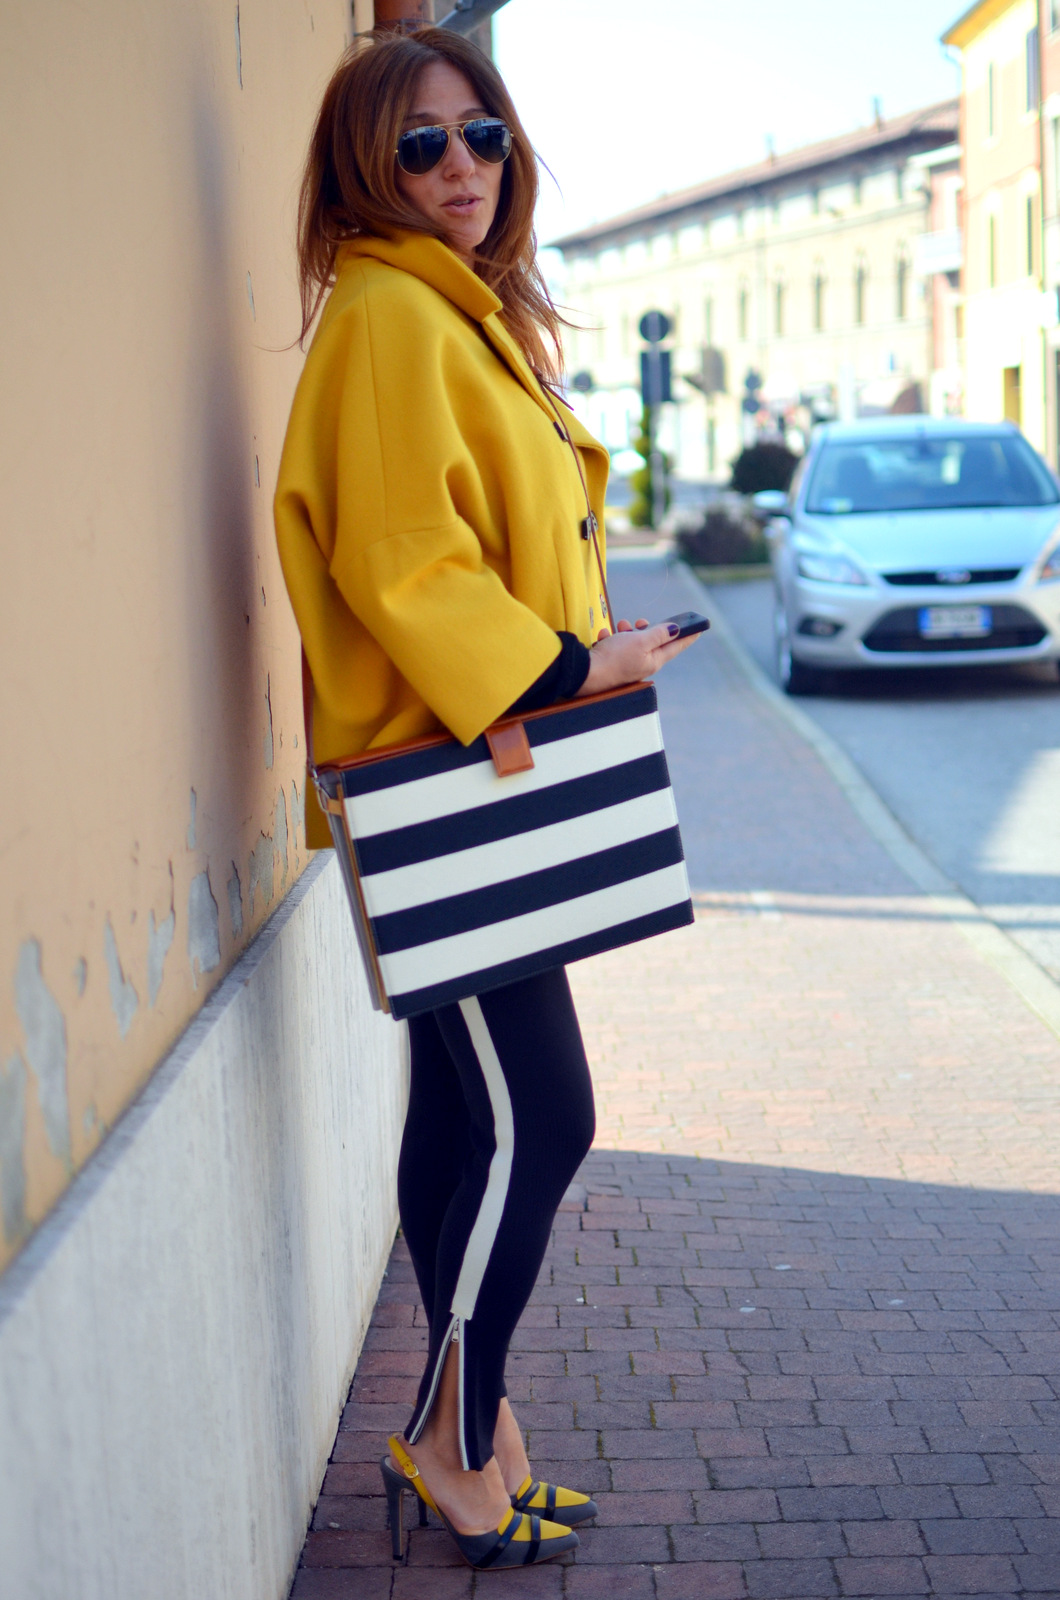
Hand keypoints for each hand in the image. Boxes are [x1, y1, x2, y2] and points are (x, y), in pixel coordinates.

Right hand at [575, 616, 698, 697]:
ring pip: (632, 642)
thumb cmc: (614, 658)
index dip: (688, 635)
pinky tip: (604, 637)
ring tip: (619, 628)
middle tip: (640, 622)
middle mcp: (643, 664)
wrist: (585, 673)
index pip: (676, 646)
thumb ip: (659, 634)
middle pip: (652, 642)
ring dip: (626, 631)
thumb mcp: (640, 641)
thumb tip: (675, 629)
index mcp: (654, 661)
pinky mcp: (613, 664)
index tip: (698, 628)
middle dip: (646, 628)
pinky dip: (611, 639)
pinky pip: (615, 647)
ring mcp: (627, 665)